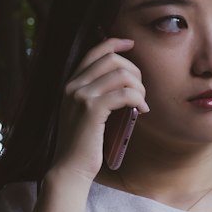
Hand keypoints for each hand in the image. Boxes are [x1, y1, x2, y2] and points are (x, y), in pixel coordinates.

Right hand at [50, 37, 148, 182]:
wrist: (70, 169)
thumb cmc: (83, 144)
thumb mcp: (86, 113)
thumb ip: (97, 94)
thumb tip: (125, 79)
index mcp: (70, 84)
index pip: (94, 52)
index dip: (114, 43)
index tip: (130, 44)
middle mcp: (72, 86)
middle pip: (112, 60)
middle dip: (134, 71)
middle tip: (140, 91)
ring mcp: (80, 96)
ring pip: (121, 75)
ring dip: (139, 87)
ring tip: (141, 103)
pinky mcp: (91, 110)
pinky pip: (124, 94)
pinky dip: (138, 99)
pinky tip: (142, 110)